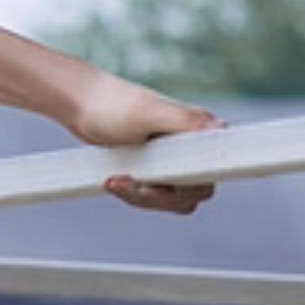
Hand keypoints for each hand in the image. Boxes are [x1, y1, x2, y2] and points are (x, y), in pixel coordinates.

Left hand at [61, 68, 221, 211]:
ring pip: (173, 199)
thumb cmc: (113, 104)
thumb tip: (222, 130)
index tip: (157, 182)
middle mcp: (194, 146)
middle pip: (193, 193)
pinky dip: (134, 194)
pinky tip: (113, 181)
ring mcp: (175, 160)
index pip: (212, 173)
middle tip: (127, 180)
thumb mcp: (149, 112)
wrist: (82, 105)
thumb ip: (186, 121)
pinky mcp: (156, 169)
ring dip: (143, 197)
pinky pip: (155, 197)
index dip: (187, 186)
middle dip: (159, 195)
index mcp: (201, 130)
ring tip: (114, 180)